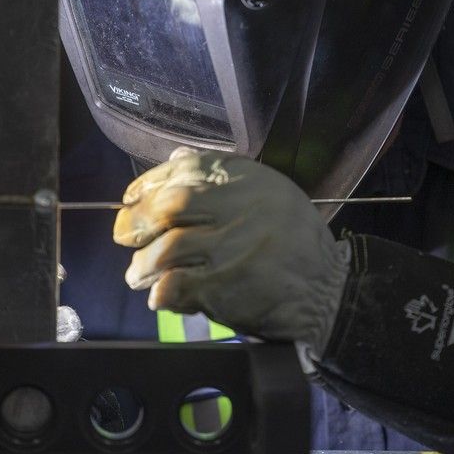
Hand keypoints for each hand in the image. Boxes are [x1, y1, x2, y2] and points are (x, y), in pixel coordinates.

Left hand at [113, 147, 350, 355]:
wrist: (328, 290)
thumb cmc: (294, 240)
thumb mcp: (269, 191)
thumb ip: (220, 176)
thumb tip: (175, 158)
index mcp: (244, 180)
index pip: (181, 171)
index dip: (146, 184)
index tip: (130, 199)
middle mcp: (236, 208)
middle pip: (167, 207)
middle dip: (136, 222)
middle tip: (125, 236)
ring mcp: (229, 248)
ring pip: (166, 249)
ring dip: (143, 264)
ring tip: (138, 273)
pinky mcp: (224, 287)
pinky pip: (177, 286)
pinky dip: (161, 291)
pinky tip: (160, 295)